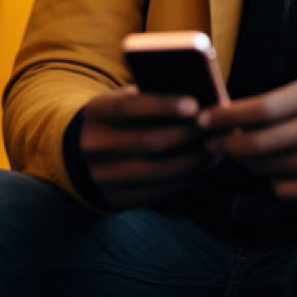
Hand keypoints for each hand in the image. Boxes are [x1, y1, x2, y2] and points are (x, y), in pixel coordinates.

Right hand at [79, 87, 212, 208]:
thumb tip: (196, 96)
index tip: (195, 104)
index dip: (163, 105)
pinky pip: (158, 191)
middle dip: (189, 134)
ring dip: (194, 159)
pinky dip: (186, 177)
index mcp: (97, 113)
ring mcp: (104, 177)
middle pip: (149, 142)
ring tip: (218, 145)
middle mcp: (96, 147)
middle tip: (218, 125)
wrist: (78, 156)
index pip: (130, 107)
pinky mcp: (115, 200)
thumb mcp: (121, 100)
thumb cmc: (116, 118)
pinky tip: (205, 164)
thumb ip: (149, 96)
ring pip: (158, 171)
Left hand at [197, 78, 296, 199]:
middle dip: (226, 145)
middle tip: (210, 143)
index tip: (203, 119)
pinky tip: (275, 169)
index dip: (226, 117)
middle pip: (259, 143)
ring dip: (246, 163)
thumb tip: (227, 115)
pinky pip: (284, 188)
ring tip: (241, 154)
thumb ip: (279, 101)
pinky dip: (273, 180)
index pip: (262, 108)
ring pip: (268, 168)